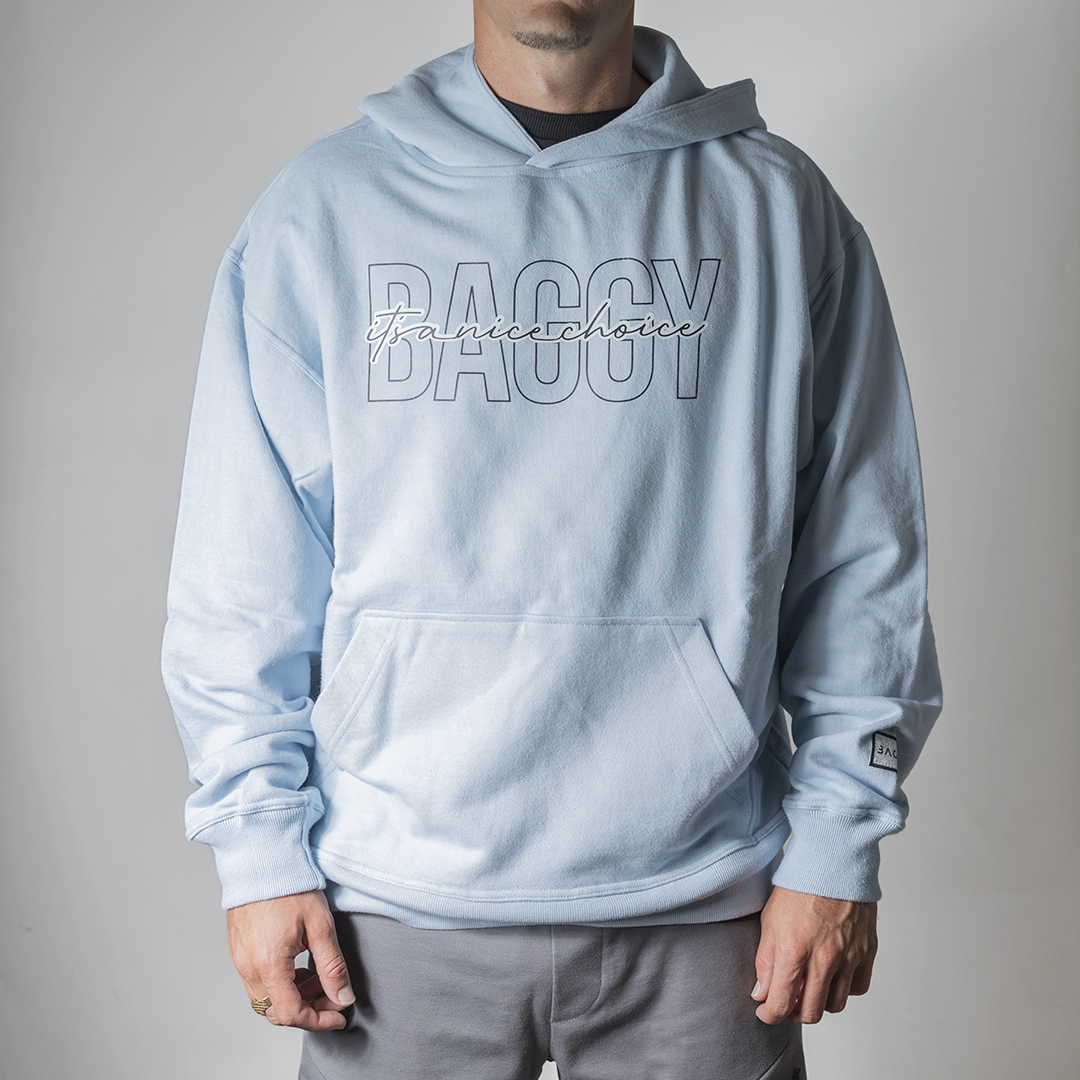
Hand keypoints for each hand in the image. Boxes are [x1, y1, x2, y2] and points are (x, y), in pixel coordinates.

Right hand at [227, 889, 354, 1030]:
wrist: (263, 858)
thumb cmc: (290, 886)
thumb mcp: (321, 926)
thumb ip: (333, 967)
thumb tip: (343, 997)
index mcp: (269, 964)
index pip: (290, 1014)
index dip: (317, 1021)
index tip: (337, 1016)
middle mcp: (248, 967)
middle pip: (275, 1011)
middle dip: (307, 1010)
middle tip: (332, 997)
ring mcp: (240, 959)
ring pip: (266, 999)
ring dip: (293, 998)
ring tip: (317, 977)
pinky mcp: (238, 950)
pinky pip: (257, 982)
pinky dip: (280, 983)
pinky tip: (298, 966)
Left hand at [751, 885, 876, 1024]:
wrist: (833, 861)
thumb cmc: (800, 885)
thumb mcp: (770, 919)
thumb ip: (765, 960)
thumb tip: (761, 993)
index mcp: (794, 949)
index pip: (781, 1002)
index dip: (769, 1014)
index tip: (765, 1012)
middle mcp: (824, 958)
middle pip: (810, 1012)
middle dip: (793, 1013)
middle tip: (786, 1001)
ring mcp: (849, 956)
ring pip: (835, 1005)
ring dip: (819, 1002)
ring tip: (808, 986)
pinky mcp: (867, 951)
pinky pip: (858, 987)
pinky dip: (844, 989)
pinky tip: (832, 975)